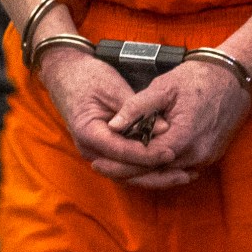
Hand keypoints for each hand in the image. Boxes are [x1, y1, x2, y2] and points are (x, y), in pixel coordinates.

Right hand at [34, 45, 178, 180]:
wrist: (66, 75)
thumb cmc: (89, 77)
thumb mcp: (114, 88)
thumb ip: (138, 110)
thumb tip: (166, 129)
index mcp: (89, 133)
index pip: (122, 152)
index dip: (148, 155)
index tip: (172, 153)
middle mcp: (91, 150)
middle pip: (126, 171)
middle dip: (155, 174)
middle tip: (185, 174)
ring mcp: (97, 153)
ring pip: (128, 173)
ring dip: (154, 176)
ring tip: (183, 175)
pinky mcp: (106, 151)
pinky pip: (127, 165)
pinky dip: (147, 167)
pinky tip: (169, 168)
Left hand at [101, 54, 251, 189]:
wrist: (236, 77)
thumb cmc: (200, 78)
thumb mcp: (164, 86)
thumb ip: (137, 107)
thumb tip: (113, 125)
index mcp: (182, 138)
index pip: (144, 161)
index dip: (118, 163)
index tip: (97, 161)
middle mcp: (196, 155)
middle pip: (154, 174)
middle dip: (125, 173)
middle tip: (100, 167)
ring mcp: (206, 158)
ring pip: (167, 176)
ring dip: (143, 174)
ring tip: (117, 168)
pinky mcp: (211, 156)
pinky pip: (181, 169)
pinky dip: (161, 170)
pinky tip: (145, 165)